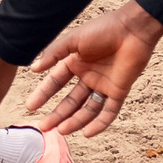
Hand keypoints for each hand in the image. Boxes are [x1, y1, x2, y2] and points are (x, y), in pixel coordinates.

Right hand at [27, 0, 162, 136]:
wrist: (132, 29)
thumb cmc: (103, 29)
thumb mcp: (73, 40)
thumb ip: (53, 54)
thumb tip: (34, 69)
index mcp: (75, 63)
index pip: (56, 83)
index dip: (43, 95)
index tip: (30, 107)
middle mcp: (88, 76)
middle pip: (70, 101)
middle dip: (57, 114)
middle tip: (43, 126)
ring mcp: (104, 86)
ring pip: (88, 109)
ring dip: (75, 121)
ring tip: (61, 130)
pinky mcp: (119, 91)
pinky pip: (109, 111)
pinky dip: (100, 123)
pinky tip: (87, 132)